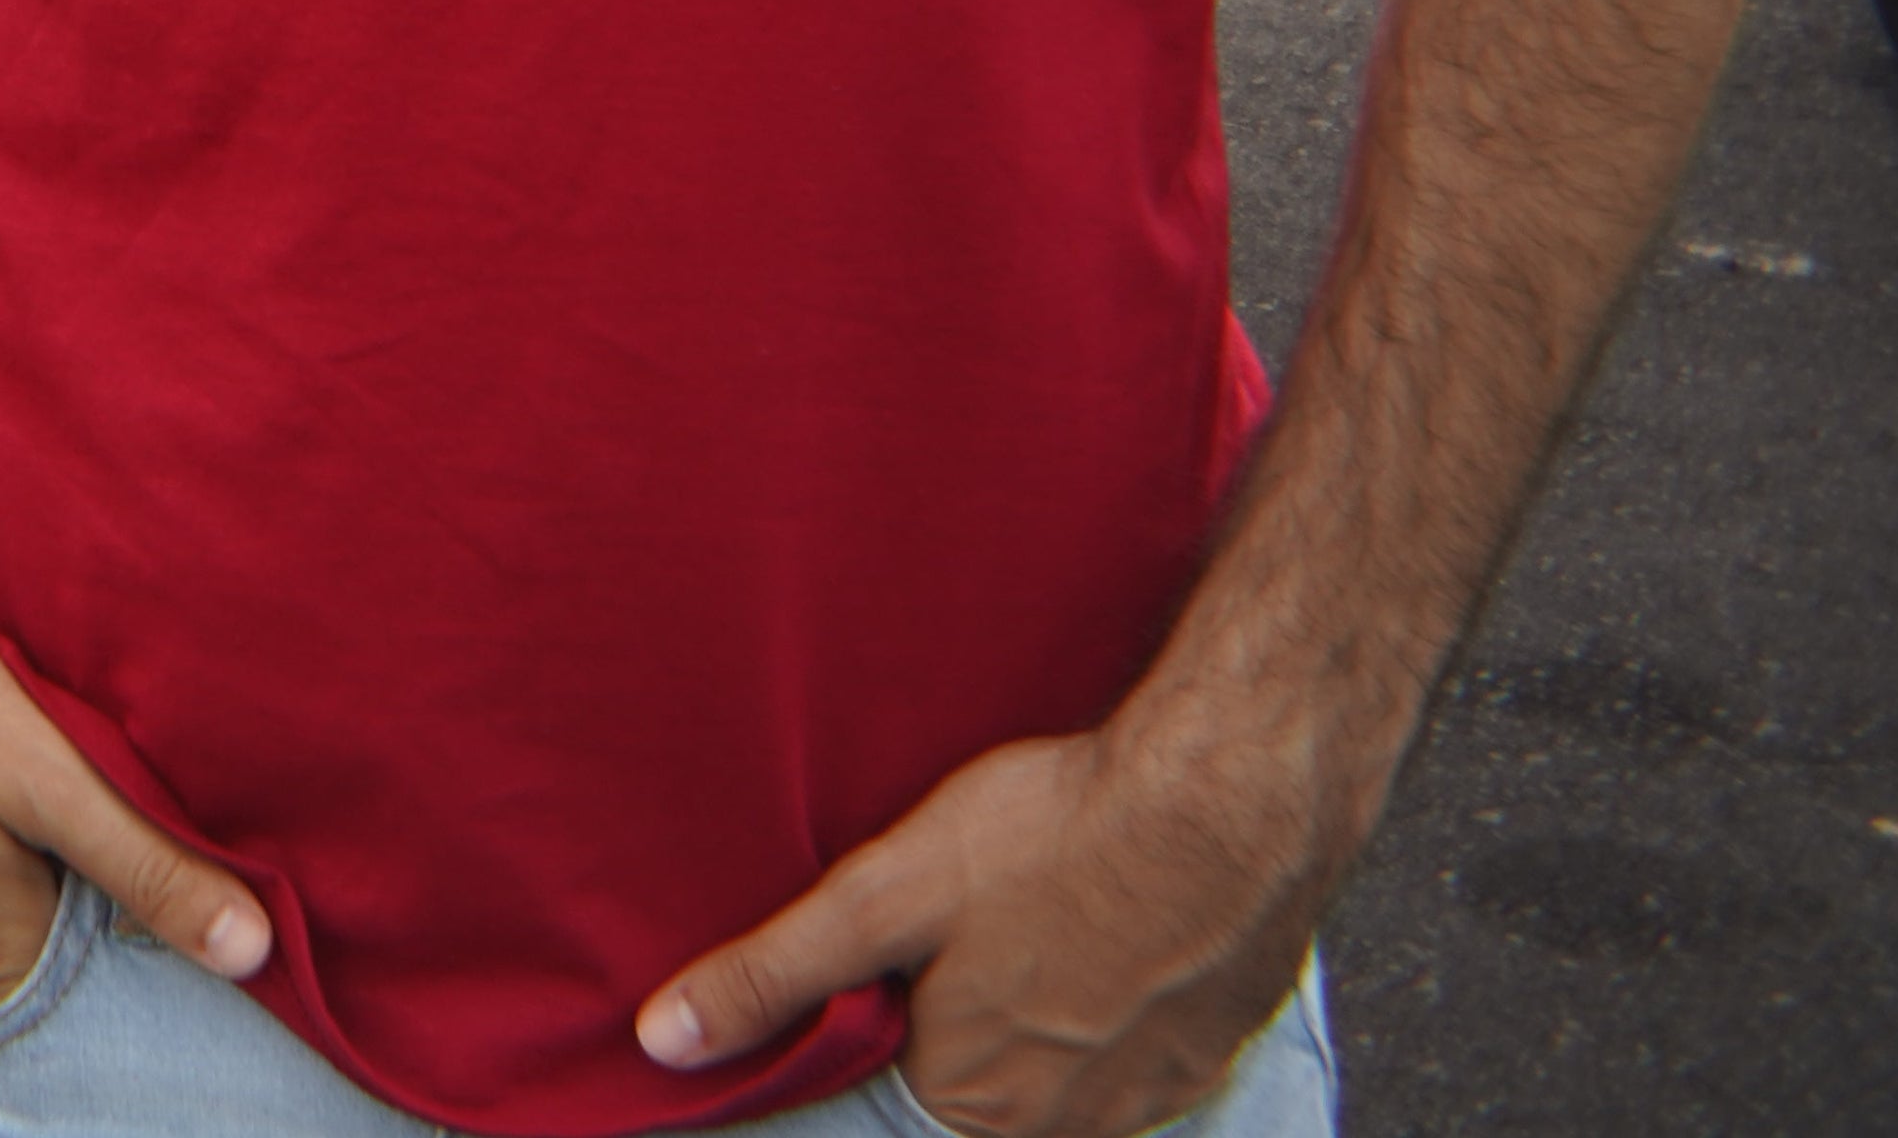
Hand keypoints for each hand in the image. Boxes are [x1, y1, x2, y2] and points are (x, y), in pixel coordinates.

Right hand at [0, 567, 272, 1012]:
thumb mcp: (46, 776)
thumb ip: (145, 861)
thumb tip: (247, 947)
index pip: (102, 989)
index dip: (155, 943)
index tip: (195, 897)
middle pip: (45, 961)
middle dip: (96, 921)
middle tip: (133, 852)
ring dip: (38, 882)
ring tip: (66, 826)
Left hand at [637, 706, 1332, 1137]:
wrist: (1234, 792)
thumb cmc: (1058, 833)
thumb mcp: (886, 892)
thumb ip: (775, 973)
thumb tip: (663, 1039)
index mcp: (976, 1104)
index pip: (902, 1084)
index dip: (894, 1011)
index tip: (913, 950)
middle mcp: (1068, 1125)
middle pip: (986, 1082)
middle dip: (970, 1012)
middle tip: (985, 916)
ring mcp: (1153, 1094)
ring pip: (1071, 1071)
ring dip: (1051, 1009)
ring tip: (1048, 915)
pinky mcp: (1218, 1050)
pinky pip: (1146, 1049)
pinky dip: (1125, 1000)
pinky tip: (1115, 923)